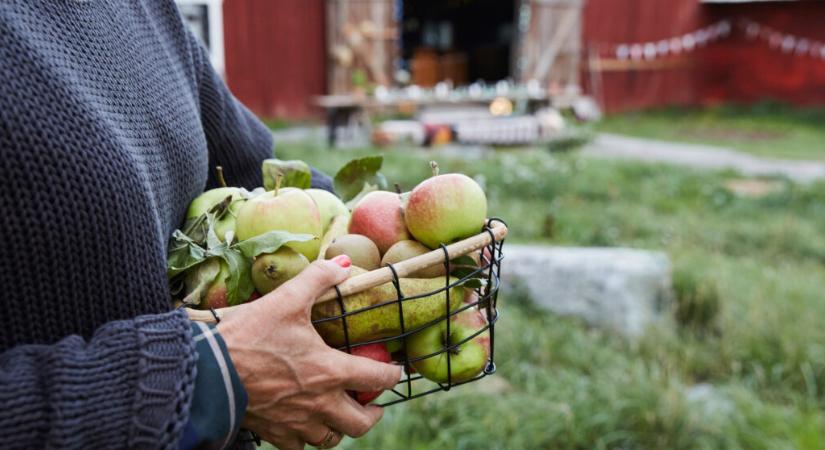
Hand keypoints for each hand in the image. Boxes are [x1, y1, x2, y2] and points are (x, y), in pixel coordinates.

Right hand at [217, 257, 401, 448]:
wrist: (208, 371)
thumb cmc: (249, 334)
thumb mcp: (287, 298)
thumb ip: (318, 278)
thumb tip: (344, 264)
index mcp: (330, 371)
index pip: (377, 378)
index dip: (392, 375)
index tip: (394, 371)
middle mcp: (319, 403)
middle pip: (360, 423)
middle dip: (372, 414)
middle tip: (372, 403)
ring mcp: (296, 423)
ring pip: (330, 439)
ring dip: (339, 428)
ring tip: (339, 415)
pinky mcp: (273, 433)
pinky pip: (298, 446)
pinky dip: (306, 439)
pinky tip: (303, 425)